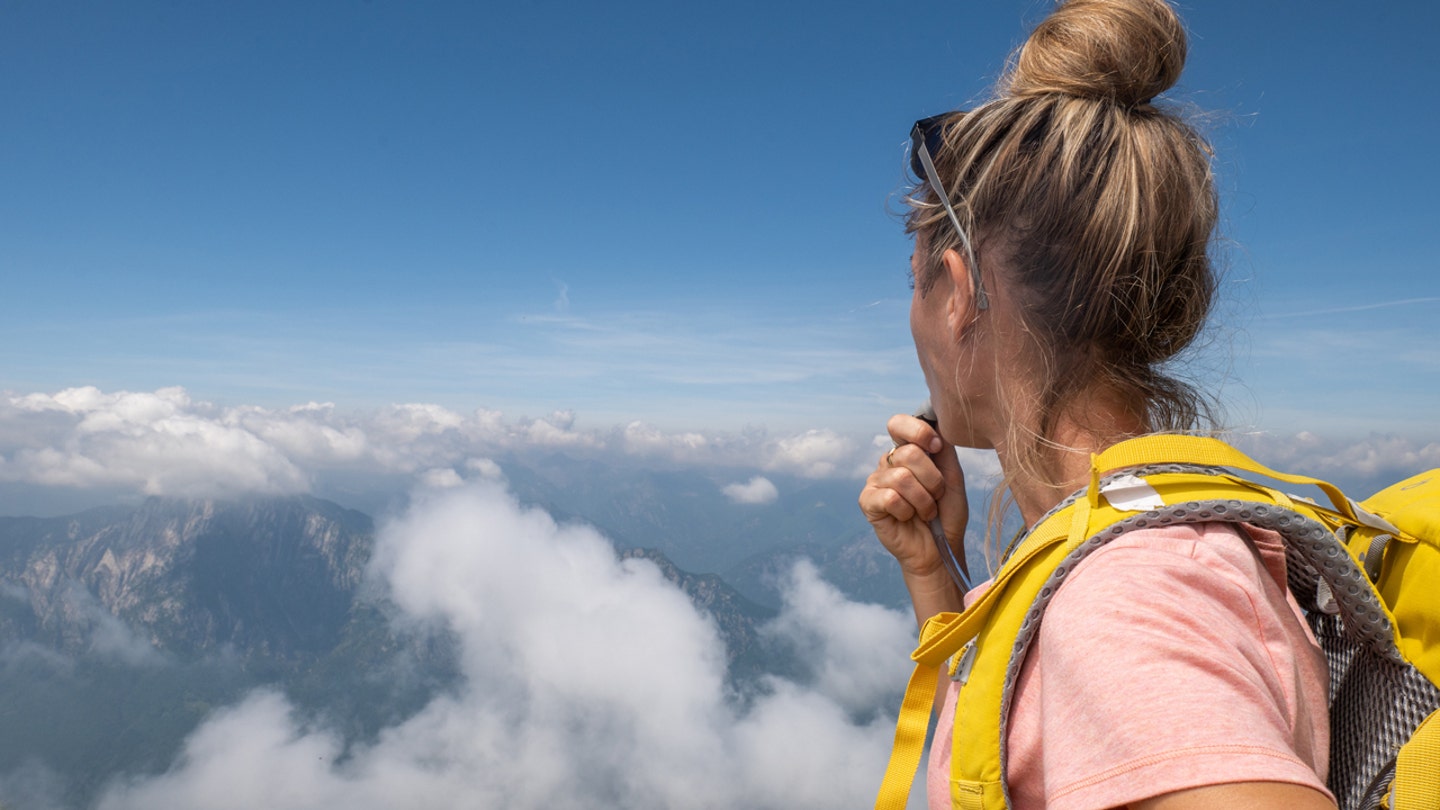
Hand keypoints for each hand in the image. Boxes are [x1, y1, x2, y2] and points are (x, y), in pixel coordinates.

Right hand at [858, 413, 969, 584]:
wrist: (939, 549)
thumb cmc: (946, 514)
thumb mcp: (952, 478)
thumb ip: (944, 451)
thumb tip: (936, 423)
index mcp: (907, 452)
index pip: (898, 424)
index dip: (918, 432)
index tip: (936, 447)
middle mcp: (888, 463)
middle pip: (908, 453)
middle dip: (932, 479)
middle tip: (936, 496)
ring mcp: (876, 481)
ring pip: (901, 478)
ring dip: (923, 500)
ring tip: (926, 512)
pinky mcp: (868, 502)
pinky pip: (890, 497)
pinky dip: (906, 511)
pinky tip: (907, 518)